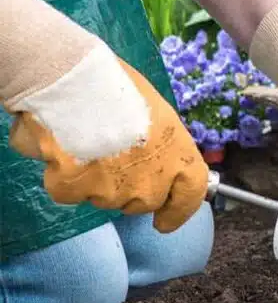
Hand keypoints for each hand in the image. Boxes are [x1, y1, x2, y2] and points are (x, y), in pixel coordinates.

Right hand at [0, 0, 207, 232]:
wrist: (73, 81)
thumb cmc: (118, 85)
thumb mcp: (156, 112)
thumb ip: (158, 143)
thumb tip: (149, 153)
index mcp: (178, 155)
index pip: (190, 196)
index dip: (179, 211)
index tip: (165, 221)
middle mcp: (151, 181)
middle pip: (142, 201)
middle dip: (129, 187)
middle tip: (113, 157)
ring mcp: (113, 191)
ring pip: (104, 198)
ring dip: (96, 179)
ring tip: (86, 141)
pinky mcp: (76, 191)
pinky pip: (70, 192)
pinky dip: (64, 176)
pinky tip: (63, 148)